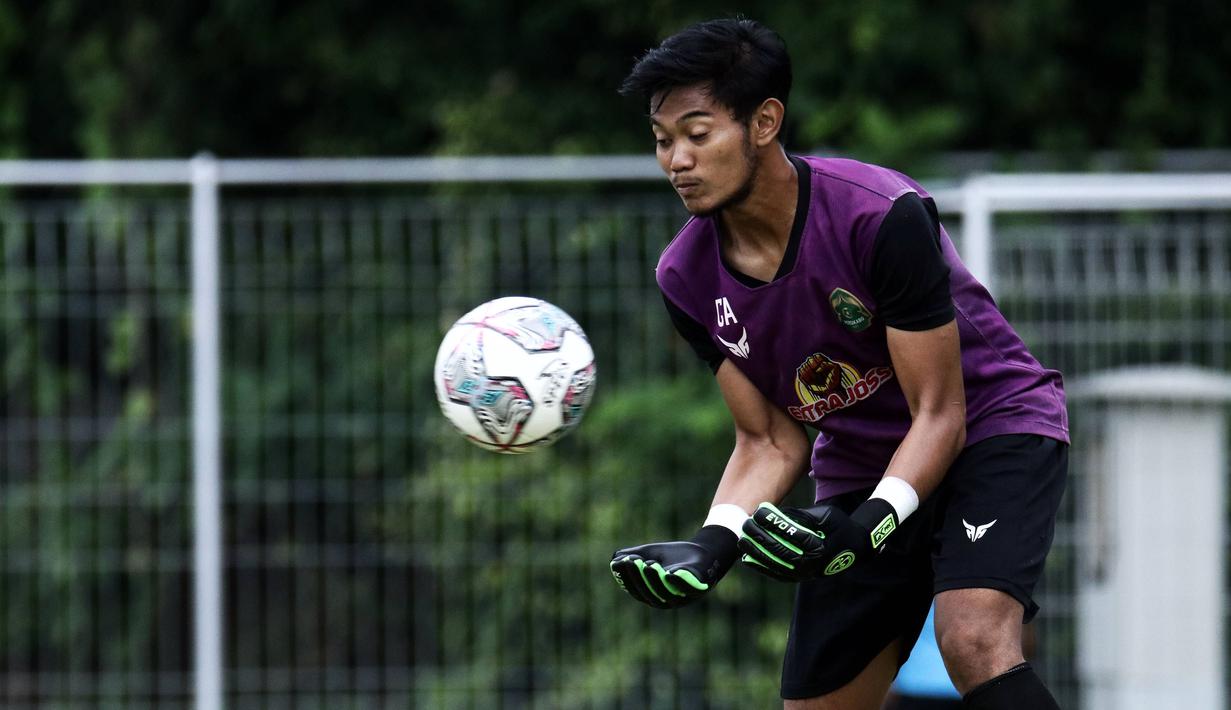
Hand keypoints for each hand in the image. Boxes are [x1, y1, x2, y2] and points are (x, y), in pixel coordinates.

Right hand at [610, 526, 737, 608]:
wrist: (703, 551)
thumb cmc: (674, 556)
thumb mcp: (650, 554)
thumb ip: (633, 556)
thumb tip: (614, 561)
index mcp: (652, 594)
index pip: (636, 590)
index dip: (627, 578)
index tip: (621, 562)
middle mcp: (666, 600)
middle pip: (649, 593)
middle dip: (639, 578)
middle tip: (633, 561)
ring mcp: (683, 597)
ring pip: (666, 593)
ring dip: (656, 580)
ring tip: (649, 564)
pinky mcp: (699, 589)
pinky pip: (687, 588)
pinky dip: (678, 582)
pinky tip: (669, 573)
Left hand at [737, 499, 896, 581]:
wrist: (854, 548)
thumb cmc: (838, 526)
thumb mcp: (825, 515)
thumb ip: (801, 516)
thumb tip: (775, 514)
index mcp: (821, 547)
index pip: (793, 534)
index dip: (774, 522)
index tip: (760, 511)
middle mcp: (812, 564)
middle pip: (781, 551)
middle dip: (760, 537)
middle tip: (746, 523)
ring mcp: (805, 574)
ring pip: (776, 566)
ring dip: (756, 553)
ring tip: (742, 540)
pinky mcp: (800, 578)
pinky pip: (778, 574)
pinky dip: (762, 567)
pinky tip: (747, 558)